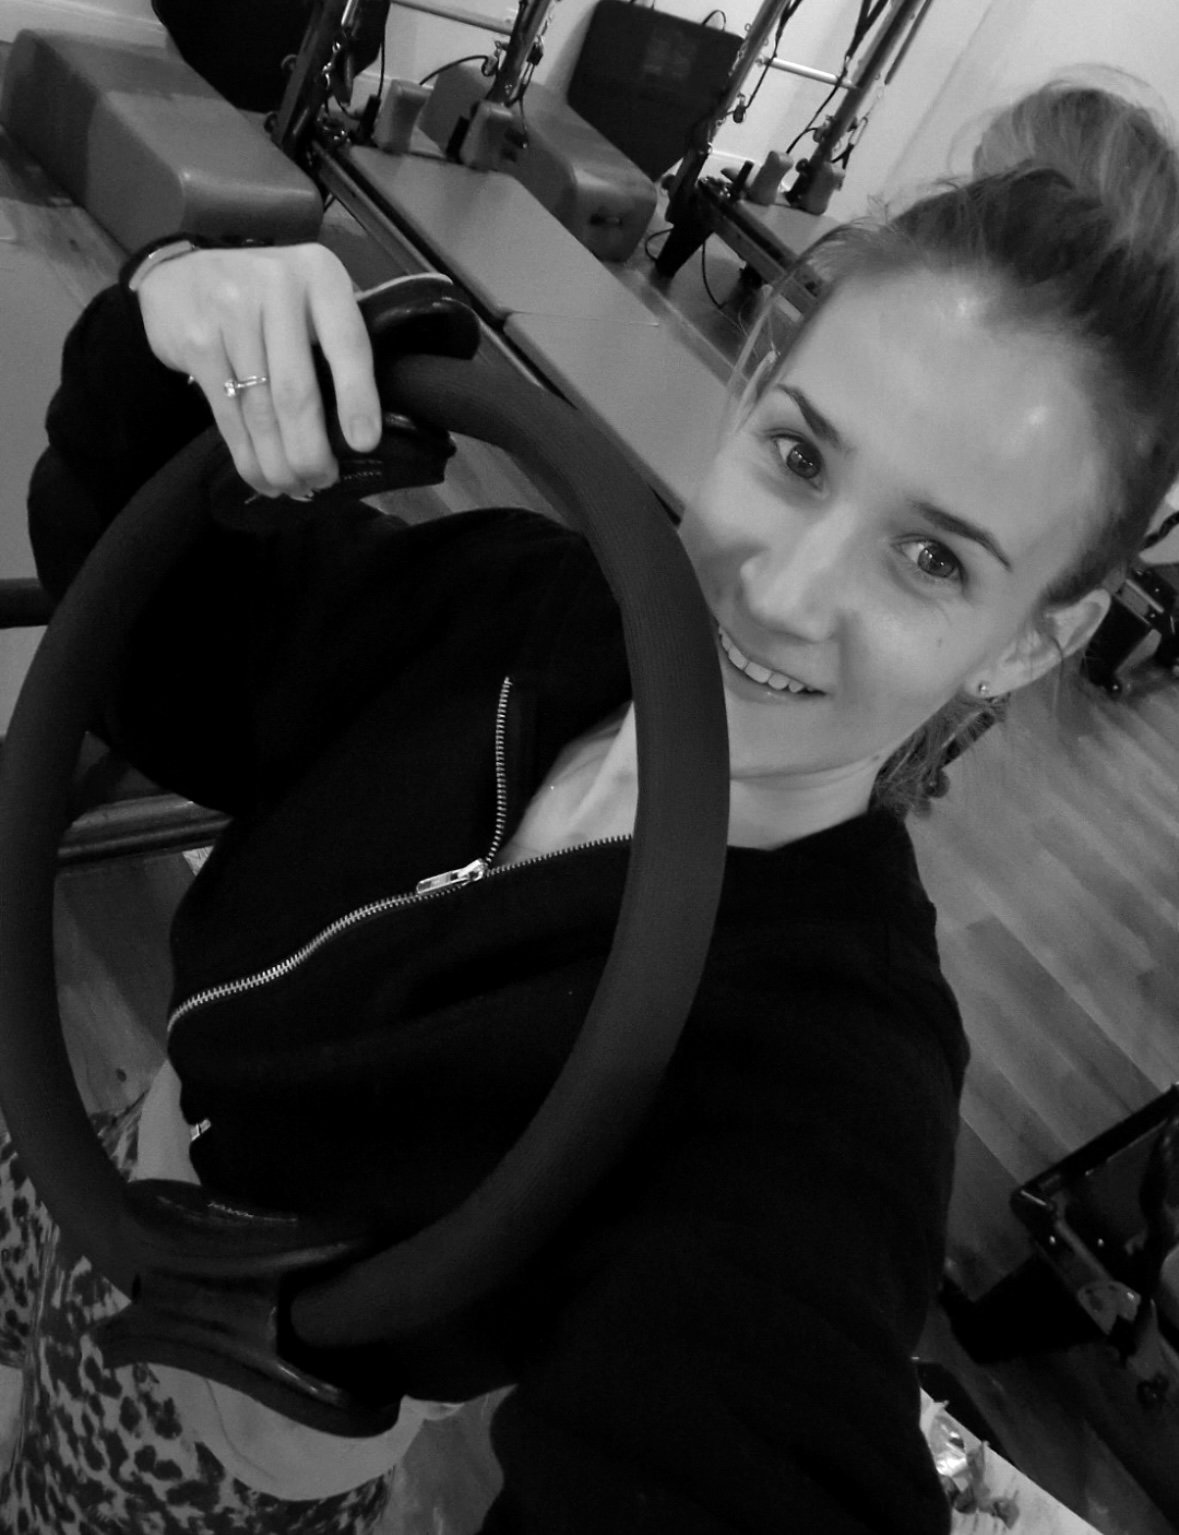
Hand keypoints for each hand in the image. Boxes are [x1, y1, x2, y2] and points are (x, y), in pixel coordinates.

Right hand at [136, 244, 382, 496]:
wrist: (182, 272)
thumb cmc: (265, 296)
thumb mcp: (309, 296)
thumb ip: (335, 340)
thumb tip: (360, 428)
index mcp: (320, 275)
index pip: (348, 344)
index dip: (357, 398)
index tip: (364, 444)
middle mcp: (276, 286)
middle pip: (296, 389)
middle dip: (310, 449)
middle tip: (322, 481)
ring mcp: (230, 312)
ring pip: (260, 409)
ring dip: (277, 460)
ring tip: (293, 486)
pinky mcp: (196, 340)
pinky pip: (227, 412)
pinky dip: (245, 453)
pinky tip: (260, 475)